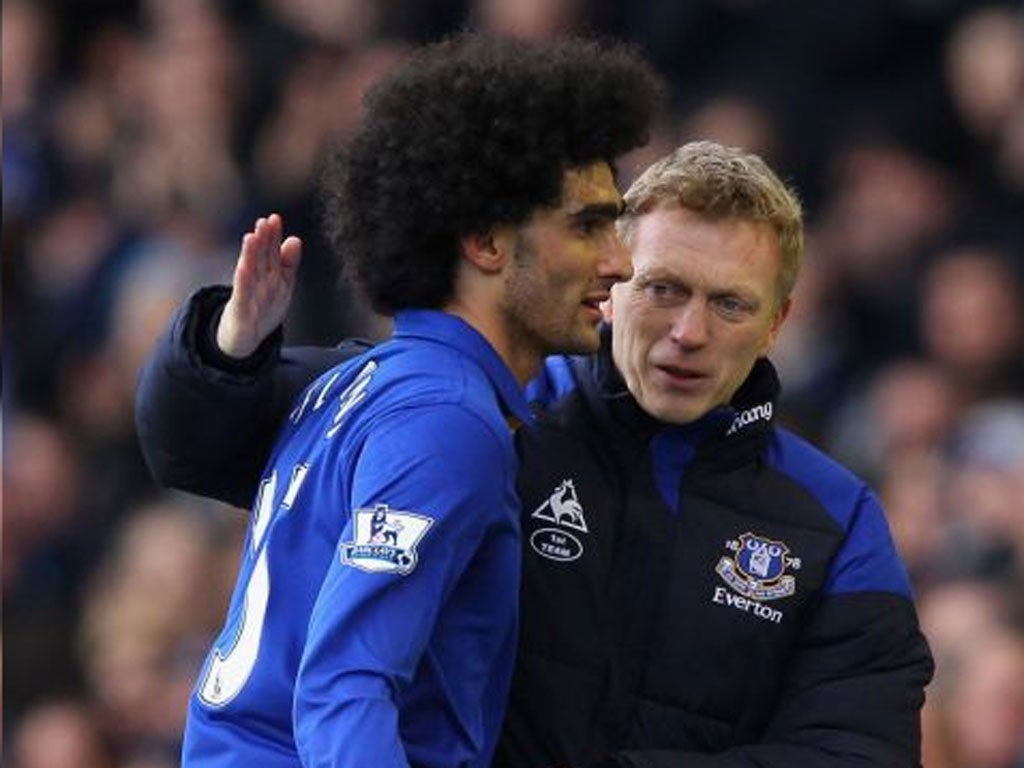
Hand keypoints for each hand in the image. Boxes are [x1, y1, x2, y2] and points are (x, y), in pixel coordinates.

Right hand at [216, 213, 301, 357]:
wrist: (243, 340)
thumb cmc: (261, 308)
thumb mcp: (280, 285)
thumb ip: (287, 263)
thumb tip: (295, 239)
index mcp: (266, 275)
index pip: (270, 252)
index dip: (272, 236)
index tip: (274, 218)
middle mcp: (256, 282)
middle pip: (259, 259)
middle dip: (262, 240)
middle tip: (263, 221)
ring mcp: (247, 295)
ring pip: (250, 272)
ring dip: (250, 255)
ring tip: (251, 237)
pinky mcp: (240, 311)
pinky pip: (242, 295)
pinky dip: (243, 281)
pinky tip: (243, 268)